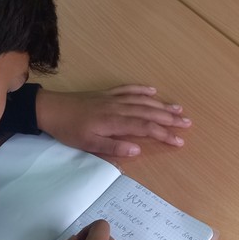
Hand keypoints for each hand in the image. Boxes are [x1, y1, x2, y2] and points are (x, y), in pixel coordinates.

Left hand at [35, 85, 191, 155]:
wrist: (51, 109)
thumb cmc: (70, 130)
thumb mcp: (89, 144)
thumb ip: (114, 147)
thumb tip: (137, 150)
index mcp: (115, 122)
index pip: (146, 128)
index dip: (164, 134)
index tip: (180, 141)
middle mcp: (118, 108)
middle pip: (149, 113)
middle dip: (170, 118)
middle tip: (188, 123)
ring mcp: (113, 99)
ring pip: (143, 101)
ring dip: (162, 104)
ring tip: (179, 108)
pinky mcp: (107, 94)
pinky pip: (128, 89)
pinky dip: (142, 89)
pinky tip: (153, 91)